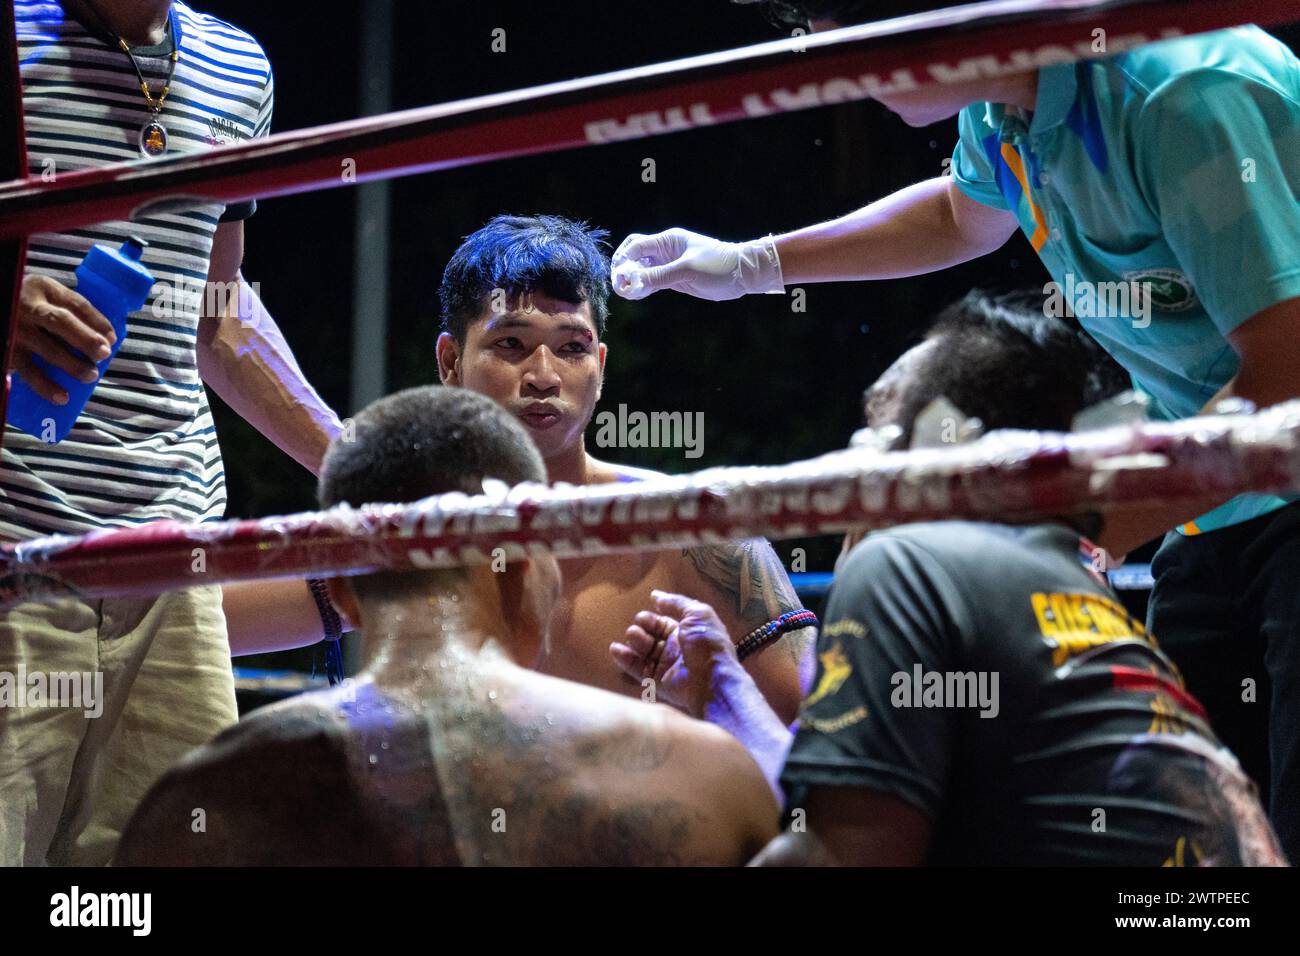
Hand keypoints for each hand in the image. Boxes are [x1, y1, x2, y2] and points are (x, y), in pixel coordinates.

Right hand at [13, 275, 114, 403]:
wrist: (1, 309)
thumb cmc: (31, 308)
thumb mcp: (47, 299)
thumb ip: (70, 312)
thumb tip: (107, 340)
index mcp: (43, 287)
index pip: (76, 303)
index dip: (98, 321)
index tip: (112, 339)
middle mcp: (27, 305)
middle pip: (61, 322)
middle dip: (86, 339)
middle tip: (104, 354)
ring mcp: (16, 328)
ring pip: (47, 348)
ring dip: (73, 364)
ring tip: (91, 375)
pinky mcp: (8, 351)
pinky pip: (29, 370)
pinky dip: (46, 386)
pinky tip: (62, 397)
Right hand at [610, 228, 783, 301]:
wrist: (742, 274)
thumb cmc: (719, 266)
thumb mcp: (687, 270)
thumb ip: (659, 275)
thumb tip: (632, 280)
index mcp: (668, 240)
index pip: (636, 246)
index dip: (623, 260)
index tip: (620, 277)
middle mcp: (665, 250)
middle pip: (634, 255)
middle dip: (623, 268)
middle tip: (619, 285)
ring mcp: (669, 264)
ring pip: (641, 270)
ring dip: (631, 280)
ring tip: (625, 293)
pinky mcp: (674, 278)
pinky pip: (652, 281)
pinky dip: (642, 287)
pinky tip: (635, 295)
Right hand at [610, 589, 738, 716]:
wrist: (712, 680)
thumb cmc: (708, 644)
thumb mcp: (698, 614)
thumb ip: (676, 603)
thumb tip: (656, 595)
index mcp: (687, 631)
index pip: (664, 621)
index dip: (654, 616)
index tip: (646, 611)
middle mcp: (676, 647)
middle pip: (651, 634)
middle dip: (643, 626)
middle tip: (639, 624)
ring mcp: (666, 664)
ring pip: (643, 650)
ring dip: (635, 640)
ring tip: (632, 635)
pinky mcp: (657, 681)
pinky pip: (637, 668)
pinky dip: (625, 659)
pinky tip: (615, 649)